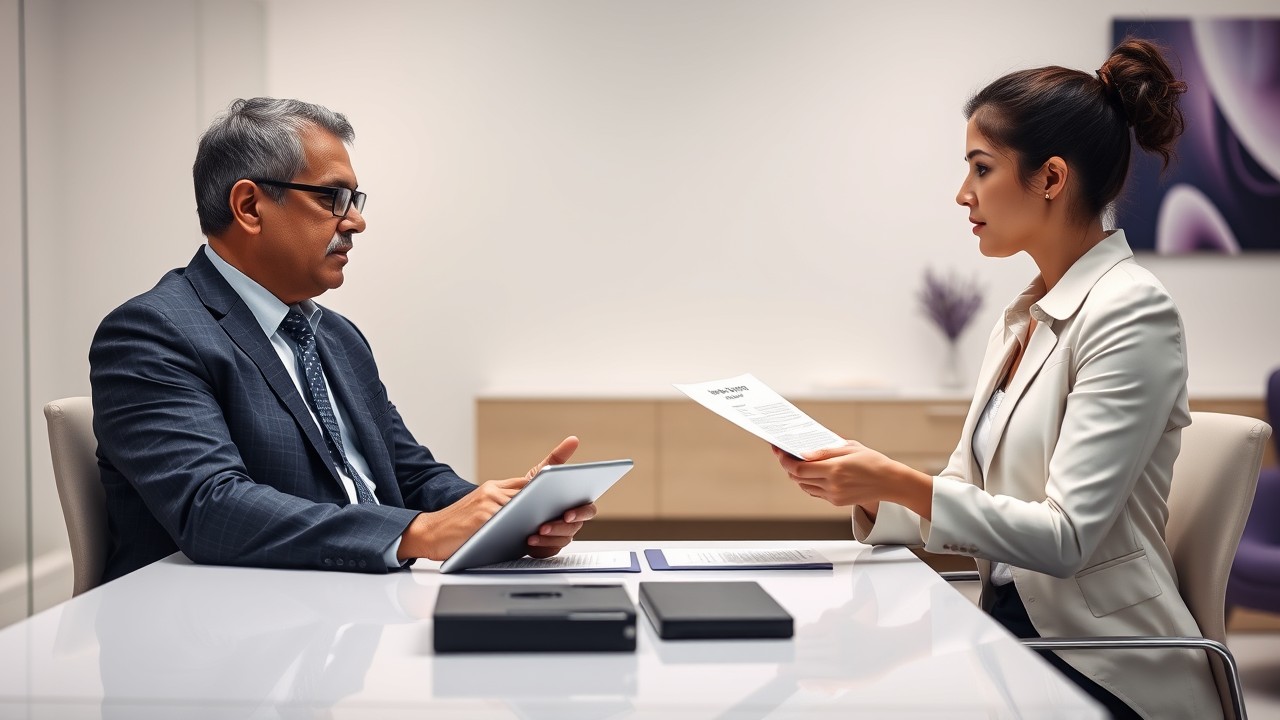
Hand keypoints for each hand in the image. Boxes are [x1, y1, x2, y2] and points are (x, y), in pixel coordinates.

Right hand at [399, 436, 586, 560]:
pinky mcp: (483, 516)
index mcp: (499, 489)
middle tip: (567, 516)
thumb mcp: (487, 515)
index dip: (556, 456)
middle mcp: (495, 490)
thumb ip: (512, 513)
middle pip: (536, 492)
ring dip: (539, 526)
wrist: (427, 534)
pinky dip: (519, 532)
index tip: (573, 442)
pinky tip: (523, 541)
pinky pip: (510, 522)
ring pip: (526, 507)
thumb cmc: (461, 530)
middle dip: (554, 507)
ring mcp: (489, 501)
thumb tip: (541, 522)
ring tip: (539, 535)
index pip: (535, 473)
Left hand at [519, 436, 596, 557]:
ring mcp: (554, 536)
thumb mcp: (535, 476)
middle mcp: (564, 520)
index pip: (586, 507)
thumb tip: (574, 439)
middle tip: (548, 524)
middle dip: (562, 526)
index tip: (568, 513)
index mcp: (568, 502)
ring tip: (533, 532)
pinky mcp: (541, 549)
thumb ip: (555, 462)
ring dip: (549, 537)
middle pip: (574, 527)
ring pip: (561, 540)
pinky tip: (528, 540)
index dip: (582, 511)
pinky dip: (539, 547)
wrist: (484, 518)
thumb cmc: (518, 494)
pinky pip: (546, 552)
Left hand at [773, 441, 932, 518]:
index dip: (784, 460)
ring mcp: (834, 495)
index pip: (798, 468)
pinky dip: (808, 482)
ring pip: (804, 486)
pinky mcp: (836, 501)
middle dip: (788, 466)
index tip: (778, 451)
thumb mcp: (849, 447)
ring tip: (797, 462)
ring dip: (797, 475)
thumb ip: (824, 451)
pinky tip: (811, 473)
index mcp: (834, 469)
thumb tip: (802, 452)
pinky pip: (815, 492)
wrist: (890, 482)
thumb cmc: (872, 461)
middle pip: (797, 478)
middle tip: (784, 454)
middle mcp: (832, 485)